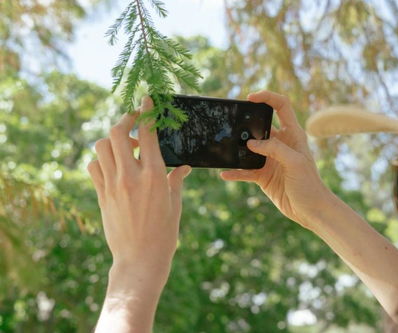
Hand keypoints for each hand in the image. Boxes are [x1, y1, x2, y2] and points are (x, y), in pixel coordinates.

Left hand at [87, 96, 190, 284]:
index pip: (147, 134)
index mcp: (154, 175)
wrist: (139, 259)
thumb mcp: (175, 204)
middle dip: (124, 119)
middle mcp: (130, 176)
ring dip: (112, 139)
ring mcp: (112, 185)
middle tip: (133, 119)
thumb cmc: (164, 234)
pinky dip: (101, 159)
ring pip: (101, 147)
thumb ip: (176, 180)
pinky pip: (94, 167)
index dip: (146, 112)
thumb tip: (184, 166)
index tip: (146, 99)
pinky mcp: (101, 195)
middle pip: (117, 133)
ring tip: (124, 145)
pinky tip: (113, 165)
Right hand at [220, 90, 332, 230]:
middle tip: (231, 123)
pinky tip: (225, 174)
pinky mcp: (263, 176)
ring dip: (237, 148)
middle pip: (260, 126)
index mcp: (293, 135)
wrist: (311, 211)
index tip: (250, 98)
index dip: (267, 98)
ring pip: (249, 148)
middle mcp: (280, 144)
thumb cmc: (310, 185)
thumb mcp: (295, 163)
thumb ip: (275, 149)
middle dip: (246, 123)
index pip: (281, 106)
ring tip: (224, 147)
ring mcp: (270, 160)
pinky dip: (235, 172)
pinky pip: (245, 171)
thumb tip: (251, 143)